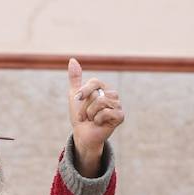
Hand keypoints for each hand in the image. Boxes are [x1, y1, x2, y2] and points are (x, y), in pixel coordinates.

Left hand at [66, 58, 123, 175]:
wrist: (82, 134)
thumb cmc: (80, 116)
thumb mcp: (74, 95)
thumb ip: (75, 78)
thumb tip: (72, 60)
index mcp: (103, 88)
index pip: (94, 82)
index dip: (83, 91)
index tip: (77, 99)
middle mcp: (112, 94)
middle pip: (96, 94)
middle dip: (85, 106)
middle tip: (86, 115)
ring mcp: (117, 105)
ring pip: (100, 102)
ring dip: (90, 113)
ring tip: (92, 119)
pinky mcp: (120, 116)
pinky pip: (106, 112)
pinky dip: (98, 120)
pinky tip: (99, 124)